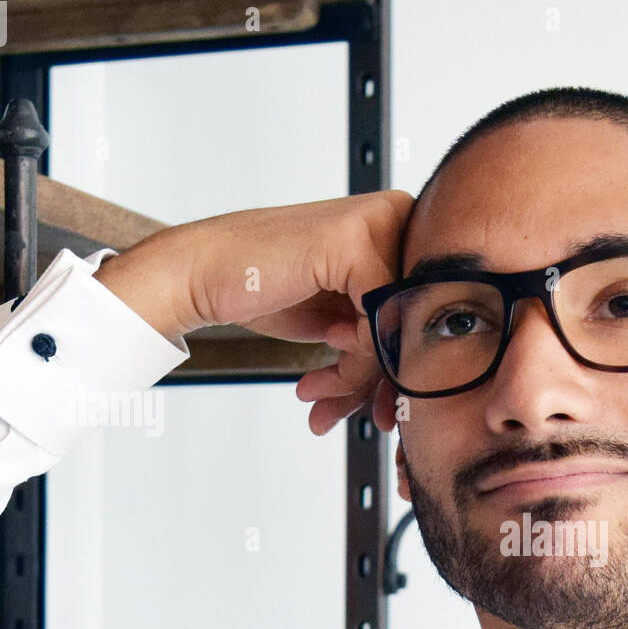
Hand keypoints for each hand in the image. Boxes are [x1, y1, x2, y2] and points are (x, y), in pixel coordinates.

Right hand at [93, 190, 413, 432]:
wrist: (202, 274)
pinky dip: (351, 363)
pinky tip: (318, 374)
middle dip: (386, 380)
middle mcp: (394, 216)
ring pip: (397, 328)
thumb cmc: (265, 289)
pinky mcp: (355, 244)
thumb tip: (422, 381)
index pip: (425, 307)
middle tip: (357, 412)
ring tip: (323, 399)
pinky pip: (376, 326)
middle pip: (416, 317)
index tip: (381, 407)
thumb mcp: (340, 318)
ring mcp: (377, 224)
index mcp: (397, 226)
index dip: (403, 366)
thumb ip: (384, 338)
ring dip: (359, 380)